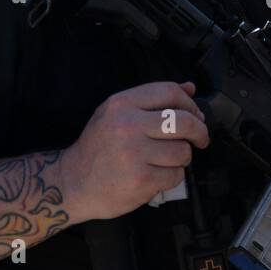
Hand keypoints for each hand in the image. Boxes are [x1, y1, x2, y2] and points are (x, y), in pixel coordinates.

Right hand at [61, 81, 208, 220]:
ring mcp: (134, 154)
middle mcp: (128, 125)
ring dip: (181, 158)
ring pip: (183, 151)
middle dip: (200, 132)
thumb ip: (153, 99)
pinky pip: (176, 175)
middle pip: (185, 122)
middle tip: (200, 140)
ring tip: (165, 160)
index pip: (170, 92)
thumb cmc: (98, 147)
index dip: (190, 104)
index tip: (196, 116)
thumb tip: (190, 87)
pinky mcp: (142, 179)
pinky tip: (156, 175)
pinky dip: (172, 177)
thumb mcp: (117, 114)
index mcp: (122, 104)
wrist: (71, 182)